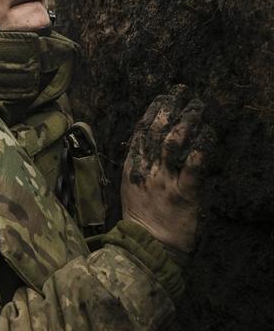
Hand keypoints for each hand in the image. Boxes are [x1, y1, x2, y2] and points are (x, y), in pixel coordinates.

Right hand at [121, 85, 212, 252]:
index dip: (152, 110)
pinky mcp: (184, 195)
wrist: (147, 244)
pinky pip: (192, 170)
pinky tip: (207, 137)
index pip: (140, 129)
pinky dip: (199, 152)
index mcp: (133, 164)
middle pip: (156, 130)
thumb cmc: (141, 215)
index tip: (163, 96)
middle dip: (169, 108)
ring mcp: (164, 180)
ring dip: (186, 123)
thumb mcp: (130, 184)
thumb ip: (138, 162)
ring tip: (197, 108)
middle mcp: (147, 168)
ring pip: (173, 144)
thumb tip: (145, 140)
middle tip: (182, 92)